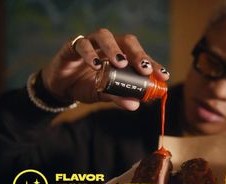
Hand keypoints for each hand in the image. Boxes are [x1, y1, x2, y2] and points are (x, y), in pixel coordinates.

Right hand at [41, 28, 169, 110]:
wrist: (62, 88)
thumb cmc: (88, 86)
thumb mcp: (104, 94)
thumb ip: (118, 97)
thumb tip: (135, 105)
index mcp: (121, 57)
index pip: (140, 57)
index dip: (153, 64)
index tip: (163, 76)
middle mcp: (109, 46)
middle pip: (127, 41)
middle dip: (138, 53)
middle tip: (144, 68)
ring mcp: (91, 43)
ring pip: (105, 36)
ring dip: (114, 49)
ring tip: (120, 63)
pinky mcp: (72, 45)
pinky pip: (82, 44)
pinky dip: (90, 53)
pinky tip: (96, 65)